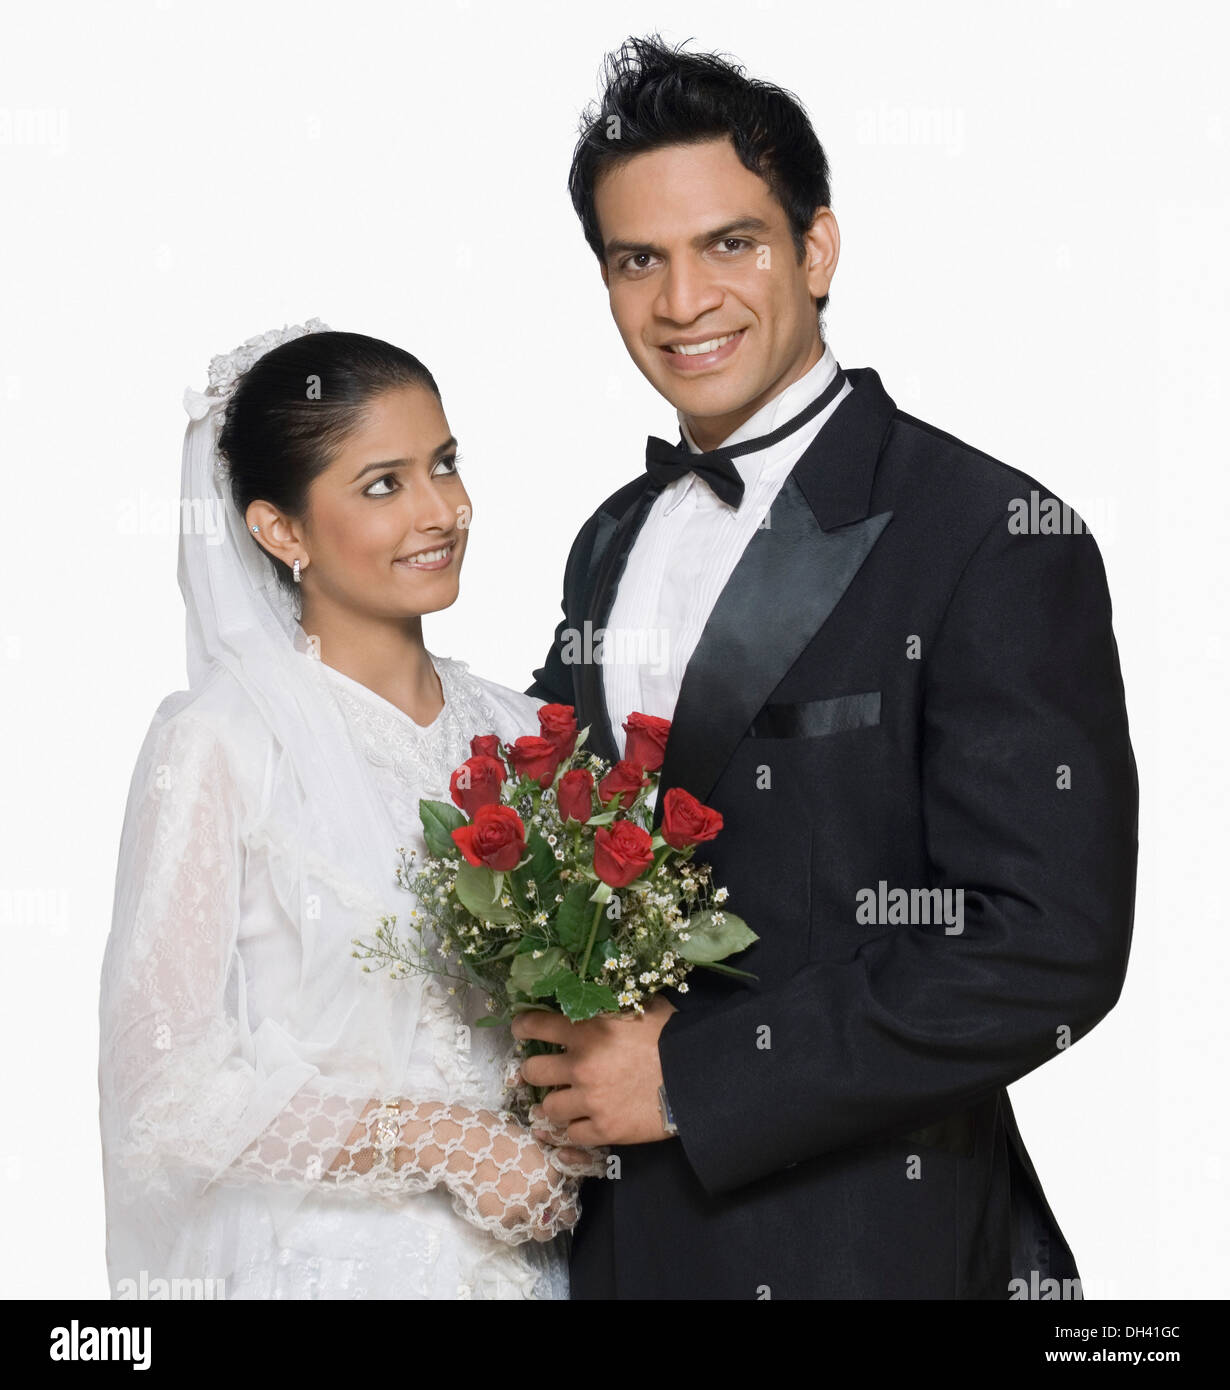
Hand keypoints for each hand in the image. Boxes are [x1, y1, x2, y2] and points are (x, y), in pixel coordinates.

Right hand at [433, 1106, 586, 1243]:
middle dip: (560, 1217)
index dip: (565, 1198)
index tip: (559, 1200)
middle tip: (550, 1215)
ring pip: (543, 1232)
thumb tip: (550, 1174)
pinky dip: (512, 1225)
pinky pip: (515, 1232)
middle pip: (565, 1217)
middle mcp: (543, 1193)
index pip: (570, 1194)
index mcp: (552, 1171)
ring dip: (539, 1227)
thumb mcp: (530, 1143)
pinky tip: (504, 1212)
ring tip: (529, 1219)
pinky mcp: (503, 1221)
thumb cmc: (495, 1136)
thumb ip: (544, 1162)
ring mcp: (524, 1209)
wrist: (467, 1146)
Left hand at [510, 994, 678, 1145]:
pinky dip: (576, 1129)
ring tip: (561, 1103)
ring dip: (554, 1104)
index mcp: (586, 1030)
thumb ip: (614, 1004)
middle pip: (531, 1071)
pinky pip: (572, 1135)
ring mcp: (590, 1100)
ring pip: (548, 1108)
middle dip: (534, 1071)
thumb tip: (602, 993)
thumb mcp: (641, 1007)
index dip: (524, 1027)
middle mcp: (580, 1065)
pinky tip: (584, 1123)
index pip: (535, 1025)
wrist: (697, 1076)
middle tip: (544, 1072)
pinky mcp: (603, 1129)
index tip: (522, 1030)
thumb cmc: (671, 1036)